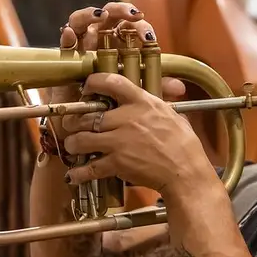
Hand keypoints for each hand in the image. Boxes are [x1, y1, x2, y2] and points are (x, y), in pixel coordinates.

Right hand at [49, 1, 185, 146]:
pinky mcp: (64, 60)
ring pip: (82, 21)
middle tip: (132, 16)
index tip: (149, 36)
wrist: (87, 124)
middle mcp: (99, 43)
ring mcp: (81, 48)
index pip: (130, 27)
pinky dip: (67, 35)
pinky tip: (71, 34)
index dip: (140, 27)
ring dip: (91, 15)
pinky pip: (64, 43)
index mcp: (118, 46)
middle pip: (108, 17)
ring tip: (101, 15)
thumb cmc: (113, 105)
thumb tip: (180, 88)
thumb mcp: (137, 96)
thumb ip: (157, 88)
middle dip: (121, 11)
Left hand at [61, 72, 214, 197]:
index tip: (87, 88)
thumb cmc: (184, 145)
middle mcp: (127, 118)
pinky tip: (75, 174)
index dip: (93, 82)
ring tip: (72, 146)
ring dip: (73, 144)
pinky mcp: (118, 163)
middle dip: (74, 122)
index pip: (112, 82)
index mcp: (142, 103)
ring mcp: (120, 141)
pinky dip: (80, 172)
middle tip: (71, 125)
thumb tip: (170, 89)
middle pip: (88, 115)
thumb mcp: (174, 115)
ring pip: (82, 139)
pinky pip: (90, 167)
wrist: (185, 172)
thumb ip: (162, 102)